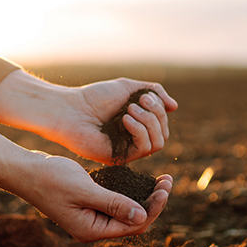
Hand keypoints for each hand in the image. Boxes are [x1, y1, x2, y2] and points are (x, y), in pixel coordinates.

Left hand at [0, 71, 177, 164]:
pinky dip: (140, 131)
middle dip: (156, 115)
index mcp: (137, 125)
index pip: (162, 124)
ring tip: (130, 110)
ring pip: (158, 143)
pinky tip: (125, 119)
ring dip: (149, 122)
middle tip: (138, 102)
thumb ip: (154, 92)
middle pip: (163, 134)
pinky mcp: (120, 158)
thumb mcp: (129, 88)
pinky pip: (144, 149)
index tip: (144, 96)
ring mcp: (127, 150)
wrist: (71, 109)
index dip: (159, 109)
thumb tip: (175, 107)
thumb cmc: (95, 98)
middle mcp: (134, 140)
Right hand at [19, 154, 173, 241]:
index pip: (133, 226)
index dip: (153, 208)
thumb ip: (113, 204)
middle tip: (167, 180)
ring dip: (144, 197)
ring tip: (161, 180)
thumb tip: (142, 216)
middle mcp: (93, 227)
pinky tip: (140, 180)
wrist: (25, 171)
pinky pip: (116, 202)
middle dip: (153, 203)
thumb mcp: (84, 190)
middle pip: (133, 221)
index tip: (165, 188)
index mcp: (92, 230)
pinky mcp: (89, 204)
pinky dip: (130, 192)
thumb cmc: (50, 179)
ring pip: (126, 211)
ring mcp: (91, 217)